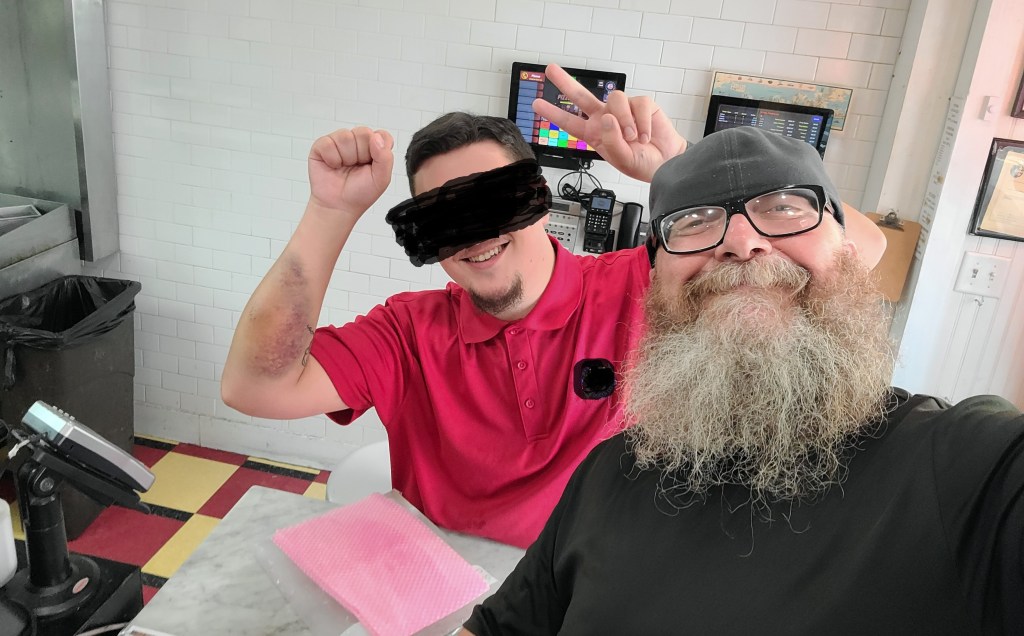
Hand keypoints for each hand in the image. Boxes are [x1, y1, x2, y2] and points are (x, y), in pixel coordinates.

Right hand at [307, 127, 394, 216]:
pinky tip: (333, 166)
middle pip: (363, 132)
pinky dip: (331, 158)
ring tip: (344, 168)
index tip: (373, 164)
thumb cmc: (360, 193)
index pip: (381, 135)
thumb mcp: (381, 179)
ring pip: (345, 136)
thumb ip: (385, 157)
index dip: (378, 149)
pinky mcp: (322, 146)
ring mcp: (339, 142)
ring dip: (346, 157)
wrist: (338, 207)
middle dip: (361, 154)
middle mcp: (357, 142)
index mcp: (374, 148)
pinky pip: (328, 142)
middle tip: (356, 168)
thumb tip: (376, 137)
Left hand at [531, 64, 686, 182]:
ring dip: (625, 121)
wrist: (667, 162)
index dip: (553, 113)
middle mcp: (606, 118)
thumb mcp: (623, 160)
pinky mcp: (642, 104)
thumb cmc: (642, 162)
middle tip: (550, 69)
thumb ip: (611, 141)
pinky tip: (645, 135)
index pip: (570, 122)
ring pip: (615, 100)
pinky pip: (639, 104)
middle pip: (582, 96)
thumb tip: (606, 116)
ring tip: (633, 138)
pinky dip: (643, 122)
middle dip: (566, 82)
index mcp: (595, 134)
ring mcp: (624, 110)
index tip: (536, 104)